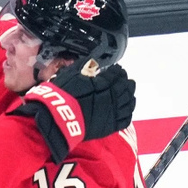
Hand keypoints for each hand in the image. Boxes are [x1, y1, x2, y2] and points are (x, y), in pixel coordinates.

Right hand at [10, 60, 135, 162]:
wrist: (58, 117)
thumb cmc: (62, 94)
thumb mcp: (71, 74)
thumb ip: (84, 66)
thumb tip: (92, 61)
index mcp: (104, 83)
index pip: (116, 74)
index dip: (117, 71)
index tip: (117, 69)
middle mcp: (112, 97)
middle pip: (125, 88)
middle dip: (126, 82)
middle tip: (125, 79)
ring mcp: (113, 112)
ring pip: (128, 103)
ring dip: (130, 96)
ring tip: (129, 93)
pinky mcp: (111, 126)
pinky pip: (125, 119)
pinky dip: (128, 112)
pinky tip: (126, 109)